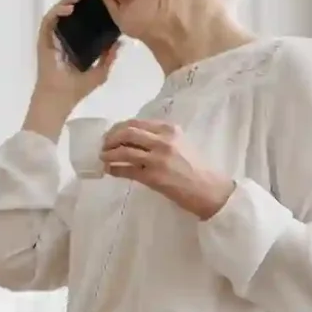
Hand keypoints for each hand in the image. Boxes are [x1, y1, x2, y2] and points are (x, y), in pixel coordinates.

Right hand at [25, 0, 115, 134]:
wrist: (61, 98)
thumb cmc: (77, 88)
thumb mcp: (100, 72)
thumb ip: (109, 57)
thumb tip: (120, 43)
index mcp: (74, 43)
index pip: (80, 19)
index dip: (87, 6)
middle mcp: (62, 37)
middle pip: (68, 12)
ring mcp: (51, 38)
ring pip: (57, 13)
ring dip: (66, 1)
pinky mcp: (43, 40)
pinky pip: (49, 21)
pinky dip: (57, 12)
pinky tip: (69, 8)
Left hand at [101, 121, 235, 218]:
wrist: (207, 188)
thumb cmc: (195, 166)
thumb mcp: (180, 143)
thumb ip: (160, 137)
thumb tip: (133, 137)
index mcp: (169, 129)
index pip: (136, 123)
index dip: (119, 127)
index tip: (111, 133)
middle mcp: (162, 140)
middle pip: (127, 133)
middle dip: (111, 138)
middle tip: (104, 145)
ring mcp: (157, 159)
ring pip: (124, 151)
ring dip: (109, 154)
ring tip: (103, 157)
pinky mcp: (153, 177)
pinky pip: (127, 170)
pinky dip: (115, 170)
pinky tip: (110, 171)